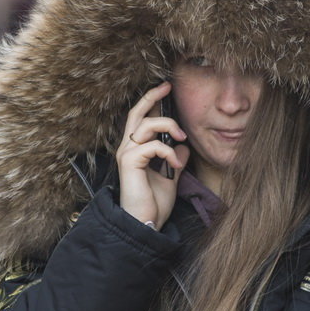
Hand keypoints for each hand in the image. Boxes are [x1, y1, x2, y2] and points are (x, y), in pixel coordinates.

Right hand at [116, 82, 189, 229]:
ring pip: (147, 124)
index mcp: (135, 149)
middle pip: (137, 112)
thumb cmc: (153, 204)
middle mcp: (127, 148)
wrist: (145, 224)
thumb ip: (175, 160)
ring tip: (182, 138)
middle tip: (168, 87)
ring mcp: (127, 154)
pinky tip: (177, 165)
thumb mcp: (170, 178)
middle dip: (153, 96)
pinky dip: (168, 152)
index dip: (151, 101)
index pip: (141, 118)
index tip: (167, 89)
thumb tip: (183, 146)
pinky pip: (152, 145)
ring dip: (169, 126)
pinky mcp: (130, 162)